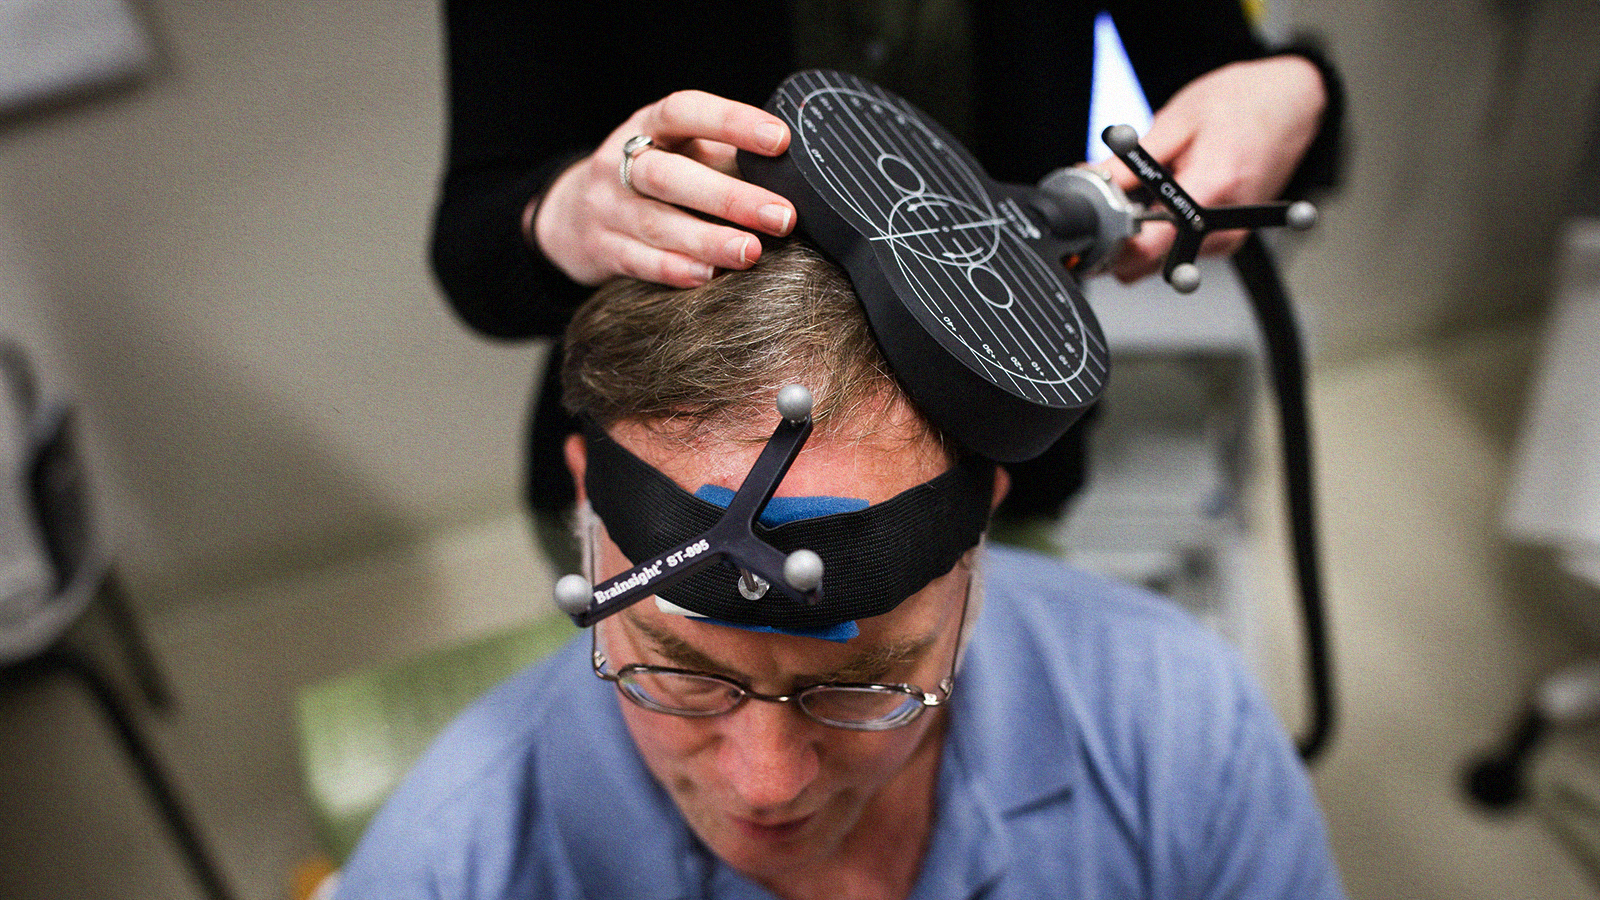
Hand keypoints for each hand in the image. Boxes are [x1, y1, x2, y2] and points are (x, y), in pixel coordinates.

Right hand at [532, 91, 796, 288]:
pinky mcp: (600, 248)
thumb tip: (798, 174)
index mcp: (648, 127)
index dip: (731, 121)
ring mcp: (606, 207)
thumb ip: (726, 158)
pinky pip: (635, 260)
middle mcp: (621, 163)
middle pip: (671, 175)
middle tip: (781, 216)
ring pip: (655, 223)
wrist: (571, 215)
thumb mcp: (680, 154)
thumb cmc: (652, 180)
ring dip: (707, 239)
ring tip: (750, 252)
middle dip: (729, 197)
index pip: (685, 112)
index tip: (780, 140)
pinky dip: (670, 269)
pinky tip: (705, 276)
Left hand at [1092, 54, 1326, 282]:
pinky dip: (1166, 230)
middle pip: (1151, 262)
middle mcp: (1225, 225)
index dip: (1112, 242)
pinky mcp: (1230, 239)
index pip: (1149, 248)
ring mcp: (1230, 238)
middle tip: (1118, 202)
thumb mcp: (1176, 121)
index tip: (1095, 225)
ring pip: (1163, 259)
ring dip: (1145, 234)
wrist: (1294, 101)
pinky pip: (1182, 249)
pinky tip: (1173, 198)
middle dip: (1124, 238)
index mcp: (1212, 190)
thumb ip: (1131, 163)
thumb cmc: (1244, 102)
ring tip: (1156, 191)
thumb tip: (1090, 182)